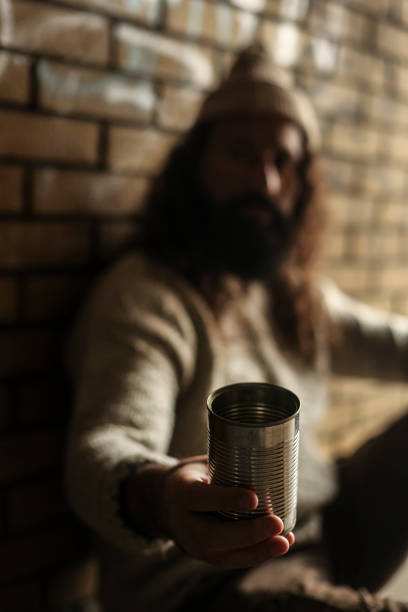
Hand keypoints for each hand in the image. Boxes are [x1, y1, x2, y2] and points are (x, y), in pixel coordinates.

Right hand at [158, 455, 294, 568]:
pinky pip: (235, 560)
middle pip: (214, 535)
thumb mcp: (200, 465)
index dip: (226, 499)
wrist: (164, 504)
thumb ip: (226, 464)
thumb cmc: (192, 477)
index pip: (201, 498)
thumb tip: (266, 452)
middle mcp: (185, 524)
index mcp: (181, 493)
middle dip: (248, 533)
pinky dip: (260, 554)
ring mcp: (196, 545)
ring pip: (226, 555)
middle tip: (276, 523)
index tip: (253, 498)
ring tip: (284, 541)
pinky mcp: (209, 556)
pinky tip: (283, 543)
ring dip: (258, 550)